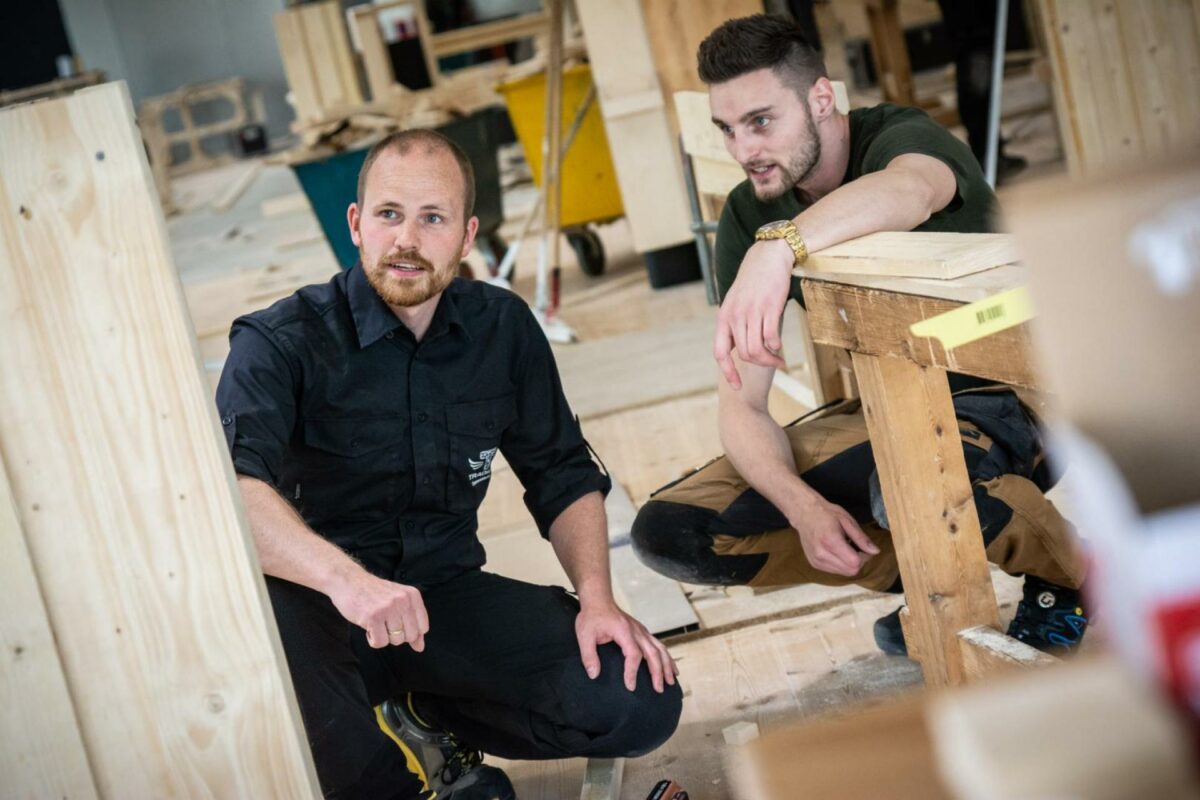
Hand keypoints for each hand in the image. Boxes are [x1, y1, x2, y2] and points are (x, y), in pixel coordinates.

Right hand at [328, 569, 429, 651]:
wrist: (349, 581)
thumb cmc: (374, 594)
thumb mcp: (398, 603)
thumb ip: (412, 625)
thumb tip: (420, 648)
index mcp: (412, 596)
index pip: (423, 628)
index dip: (409, 632)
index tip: (397, 623)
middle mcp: (403, 600)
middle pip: (410, 636)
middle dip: (396, 635)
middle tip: (384, 622)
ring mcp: (388, 608)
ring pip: (396, 640)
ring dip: (383, 636)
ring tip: (375, 622)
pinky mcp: (373, 617)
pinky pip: (380, 643)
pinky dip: (372, 639)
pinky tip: (368, 625)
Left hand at [575, 601, 677, 692]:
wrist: (599, 600)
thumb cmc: (592, 617)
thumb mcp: (584, 635)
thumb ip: (588, 655)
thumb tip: (594, 674)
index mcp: (623, 631)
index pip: (633, 654)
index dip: (633, 671)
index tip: (630, 686)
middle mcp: (636, 631)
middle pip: (652, 653)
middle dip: (657, 672)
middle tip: (658, 689)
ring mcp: (641, 631)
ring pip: (660, 648)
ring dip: (667, 665)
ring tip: (671, 681)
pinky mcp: (642, 632)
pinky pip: (659, 645)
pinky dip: (667, 657)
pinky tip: (671, 667)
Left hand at [714, 239, 793, 388]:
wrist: (767, 258)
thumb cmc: (754, 283)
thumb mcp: (736, 304)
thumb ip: (735, 325)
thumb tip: (740, 350)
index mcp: (724, 318)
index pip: (720, 352)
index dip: (728, 372)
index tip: (737, 386)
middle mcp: (735, 317)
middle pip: (744, 354)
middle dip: (759, 364)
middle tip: (772, 363)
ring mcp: (751, 312)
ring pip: (757, 349)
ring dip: (770, 359)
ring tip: (779, 359)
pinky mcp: (769, 308)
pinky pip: (771, 337)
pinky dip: (776, 346)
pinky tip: (780, 345)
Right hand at [792, 495, 879, 576]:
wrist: (804, 514)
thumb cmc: (826, 513)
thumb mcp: (847, 520)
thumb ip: (861, 538)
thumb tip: (875, 551)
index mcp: (830, 541)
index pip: (855, 562)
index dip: (864, 557)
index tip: (864, 547)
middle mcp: (821, 554)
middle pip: (851, 571)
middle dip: (858, 562)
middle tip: (857, 548)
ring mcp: (816, 561)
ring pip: (843, 573)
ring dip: (849, 564)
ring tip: (846, 549)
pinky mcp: (814, 564)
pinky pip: (835, 571)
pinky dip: (840, 564)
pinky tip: (837, 552)